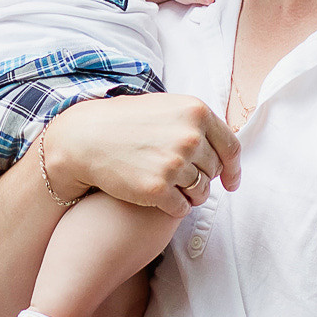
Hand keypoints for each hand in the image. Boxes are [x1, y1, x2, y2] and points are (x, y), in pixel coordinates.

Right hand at [42, 92, 238, 213]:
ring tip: (170, 189)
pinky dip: (175, 208)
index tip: (230, 182)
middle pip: (213, 171)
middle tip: (180, 179)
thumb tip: (223, 147)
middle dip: (202, 179)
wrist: (84, 138)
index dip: (233, 169)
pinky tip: (160, 200)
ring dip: (190, 196)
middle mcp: (190, 137)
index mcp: (196, 112)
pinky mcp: (157, 189)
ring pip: (200, 193)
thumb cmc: (123, 122)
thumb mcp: (165, 108)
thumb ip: (195, 123)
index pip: (230, 148)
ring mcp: (174, 164)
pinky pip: (182, 208)